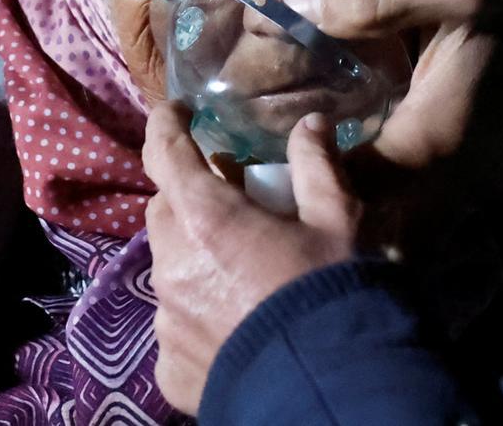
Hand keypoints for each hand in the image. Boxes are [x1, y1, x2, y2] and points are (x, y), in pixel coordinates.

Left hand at [143, 103, 359, 413]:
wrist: (328, 389)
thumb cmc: (331, 292)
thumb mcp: (338, 220)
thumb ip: (317, 164)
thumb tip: (311, 123)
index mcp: (205, 216)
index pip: (165, 151)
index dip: (167, 124)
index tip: (178, 113)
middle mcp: (171, 263)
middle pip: (165, 210)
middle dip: (190, 195)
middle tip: (231, 198)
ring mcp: (166, 318)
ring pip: (168, 266)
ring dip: (194, 254)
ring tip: (239, 267)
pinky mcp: (169, 366)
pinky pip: (176, 324)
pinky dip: (198, 312)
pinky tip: (235, 320)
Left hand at [282, 0, 502, 238]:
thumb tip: (294, 6)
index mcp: (442, 141)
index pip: (354, 199)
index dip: (300, 183)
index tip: (263, 148)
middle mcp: (457, 181)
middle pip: (372, 233)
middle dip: (315, 215)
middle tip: (264, 173)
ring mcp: (471, 186)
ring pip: (397, 234)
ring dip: (347, 215)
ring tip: (294, 173)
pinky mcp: (477, 177)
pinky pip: (416, 214)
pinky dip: (377, 204)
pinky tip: (343, 163)